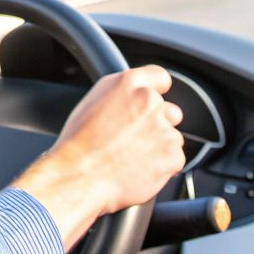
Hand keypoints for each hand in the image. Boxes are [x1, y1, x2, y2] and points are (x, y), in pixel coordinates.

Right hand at [11, 65, 185, 247]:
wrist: (79, 176)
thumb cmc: (78, 145)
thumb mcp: (92, 103)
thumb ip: (121, 96)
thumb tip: (132, 100)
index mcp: (128, 84)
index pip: (160, 77)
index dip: (157, 91)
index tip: (153, 102)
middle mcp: (149, 102)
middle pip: (169, 111)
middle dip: (157, 125)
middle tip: (134, 140)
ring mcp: (164, 128)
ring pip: (171, 137)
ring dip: (159, 147)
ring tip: (131, 158)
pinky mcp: (173, 155)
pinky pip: (174, 159)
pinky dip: (162, 167)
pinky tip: (138, 169)